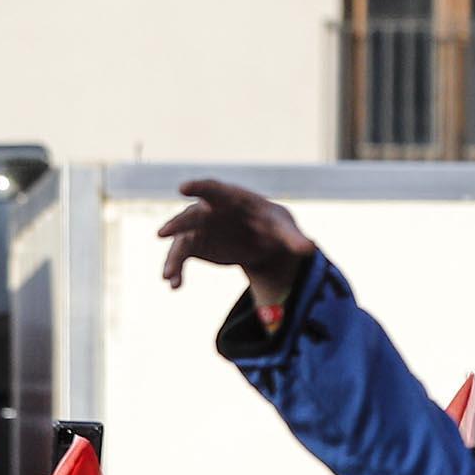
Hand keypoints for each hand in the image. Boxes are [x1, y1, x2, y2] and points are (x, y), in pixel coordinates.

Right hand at [156, 176, 319, 313]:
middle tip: (164, 233)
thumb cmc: (274, 226)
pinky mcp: (194, 246)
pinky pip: (181, 258)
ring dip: (173, 257)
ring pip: (181, 240)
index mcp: (231, 198)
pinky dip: (177, 271)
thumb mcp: (285, 230)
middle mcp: (208, 210)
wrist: (264, 241)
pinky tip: (175, 286)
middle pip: (191, 215)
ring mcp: (199, 228)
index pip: (214, 189)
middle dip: (178, 224)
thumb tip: (310, 248)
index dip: (199, 187)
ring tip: (168, 275)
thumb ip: (293, 239)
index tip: (184, 188)